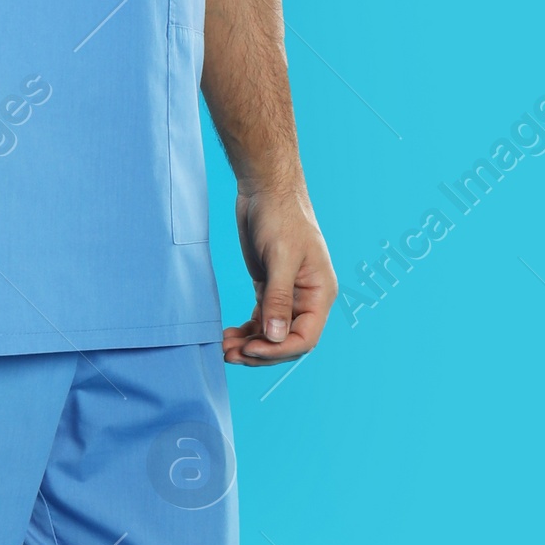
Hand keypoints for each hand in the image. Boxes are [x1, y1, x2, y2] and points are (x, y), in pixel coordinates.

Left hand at [222, 185, 336, 367]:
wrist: (266, 190)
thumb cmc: (281, 217)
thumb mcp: (280, 258)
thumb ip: (278, 300)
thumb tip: (276, 337)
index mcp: (320, 293)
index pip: (305, 338)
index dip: (278, 350)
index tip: (250, 349)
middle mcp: (307, 299)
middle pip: (287, 341)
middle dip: (260, 351)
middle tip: (229, 354)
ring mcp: (288, 295)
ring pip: (271, 334)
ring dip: (249, 345)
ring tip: (224, 348)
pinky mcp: (269, 288)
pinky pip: (260, 320)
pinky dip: (246, 331)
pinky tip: (228, 335)